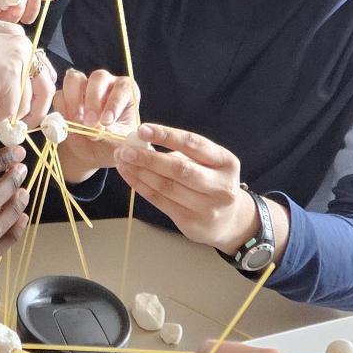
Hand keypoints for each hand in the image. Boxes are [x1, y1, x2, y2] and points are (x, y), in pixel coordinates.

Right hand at [0, 23, 53, 123]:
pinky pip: (10, 111)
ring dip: (6, 121)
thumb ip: (12, 81)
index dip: (36, 100)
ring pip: (27, 106)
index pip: (45, 77)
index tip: (22, 116)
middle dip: (32, 116)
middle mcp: (26, 48)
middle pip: (47, 92)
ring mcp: (19, 61)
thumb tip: (25, 110)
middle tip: (14, 129)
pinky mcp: (9, 76)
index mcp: (23, 42)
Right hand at [54, 67, 140, 182]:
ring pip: (75, 80)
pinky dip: (62, 110)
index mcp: (126, 92)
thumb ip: (113, 135)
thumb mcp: (121, 144)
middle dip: (93, 101)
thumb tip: (99, 130)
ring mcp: (84, 86)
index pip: (123, 87)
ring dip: (74, 102)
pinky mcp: (66, 95)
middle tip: (91, 124)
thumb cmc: (114, 144)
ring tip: (77, 124)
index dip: (114, 102)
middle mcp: (106, 84)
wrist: (96, 152)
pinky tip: (68, 125)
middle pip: (98, 78)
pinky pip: (59, 95)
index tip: (107, 122)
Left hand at [113, 124, 257, 254]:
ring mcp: (207, 207)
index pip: (193, 144)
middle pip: (179, 169)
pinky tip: (129, 175)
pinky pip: (160, 201)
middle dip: (148, 158)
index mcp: (226, 162)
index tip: (142, 130)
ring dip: (139, 172)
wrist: (230, 220)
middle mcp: (221, 186)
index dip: (166, 135)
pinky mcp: (191, 223)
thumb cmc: (212, 182)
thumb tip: (141, 142)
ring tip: (122, 160)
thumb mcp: (209, 162)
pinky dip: (141, 186)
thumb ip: (182, 152)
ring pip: (166, 187)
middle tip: (125, 149)